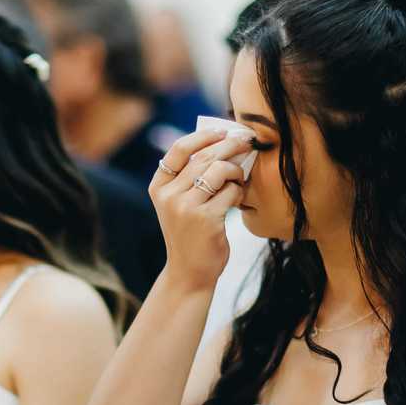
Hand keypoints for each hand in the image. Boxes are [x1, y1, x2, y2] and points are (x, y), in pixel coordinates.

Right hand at [149, 124, 253, 293]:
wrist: (189, 273)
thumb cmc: (190, 234)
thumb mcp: (179, 204)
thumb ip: (189, 177)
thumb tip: (222, 142)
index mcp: (158, 187)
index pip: (179, 149)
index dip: (204, 135)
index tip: (224, 130)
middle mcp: (168, 195)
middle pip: (204, 157)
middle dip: (230, 146)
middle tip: (247, 142)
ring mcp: (186, 207)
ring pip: (219, 171)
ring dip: (236, 171)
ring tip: (239, 179)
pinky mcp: (206, 219)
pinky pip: (230, 192)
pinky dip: (238, 192)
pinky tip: (236, 200)